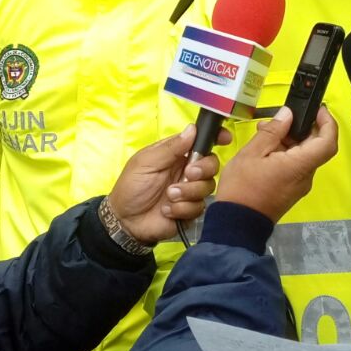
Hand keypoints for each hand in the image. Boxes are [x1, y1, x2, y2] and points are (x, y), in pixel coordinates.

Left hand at [108, 125, 229, 244]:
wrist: (125, 221)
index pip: (200, 142)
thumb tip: (192, 128)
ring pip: (208, 187)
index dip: (215, 137)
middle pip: (212, 164)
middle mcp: (187, 171)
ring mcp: (190, 191)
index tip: (225, 138)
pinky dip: (182, 209)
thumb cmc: (132, 186)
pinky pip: (199, 207)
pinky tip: (167, 210)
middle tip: (188, 174)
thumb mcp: (146, 162)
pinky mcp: (190, 210)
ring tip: (169, 196)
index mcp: (176, 154)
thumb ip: (170, 147)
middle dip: (204, 168)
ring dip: (188, 192)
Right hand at [216, 107, 338, 222]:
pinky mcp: (291, 189)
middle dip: (303, 128)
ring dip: (291, 140)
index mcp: (299, 165)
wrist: (237, 223)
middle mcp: (305, 176)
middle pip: (316, 147)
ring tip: (266, 131)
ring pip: (304, 155)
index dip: (328, 122)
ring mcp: (299, 185)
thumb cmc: (243, 188)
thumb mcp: (251, 153)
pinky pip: (295, 165)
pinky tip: (266, 147)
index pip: (328, 142)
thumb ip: (272, 132)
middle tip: (283, 117)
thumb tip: (288, 114)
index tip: (318, 109)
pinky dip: (285, 152)